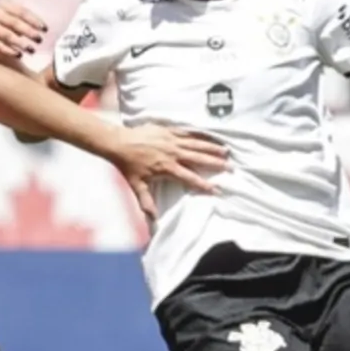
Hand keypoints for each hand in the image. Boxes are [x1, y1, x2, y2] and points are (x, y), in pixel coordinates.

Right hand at [0, 3, 46, 67]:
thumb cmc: (13, 34)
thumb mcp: (21, 25)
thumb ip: (30, 23)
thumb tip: (45, 28)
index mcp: (4, 5)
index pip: (21, 11)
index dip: (34, 20)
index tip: (45, 30)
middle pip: (14, 22)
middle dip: (28, 31)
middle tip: (39, 40)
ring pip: (6, 34)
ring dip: (20, 43)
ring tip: (32, 50)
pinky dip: (8, 50)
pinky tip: (19, 55)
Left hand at [105, 123, 228, 220]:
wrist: (119, 142)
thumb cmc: (128, 165)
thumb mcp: (137, 185)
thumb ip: (146, 202)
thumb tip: (153, 220)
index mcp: (167, 168)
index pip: (189, 177)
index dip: (203, 184)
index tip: (216, 189)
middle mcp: (172, 153)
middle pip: (198, 159)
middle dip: (215, 163)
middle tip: (230, 167)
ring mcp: (171, 140)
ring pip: (196, 144)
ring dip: (211, 148)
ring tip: (226, 151)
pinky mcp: (168, 130)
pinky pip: (188, 132)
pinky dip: (200, 135)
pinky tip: (210, 136)